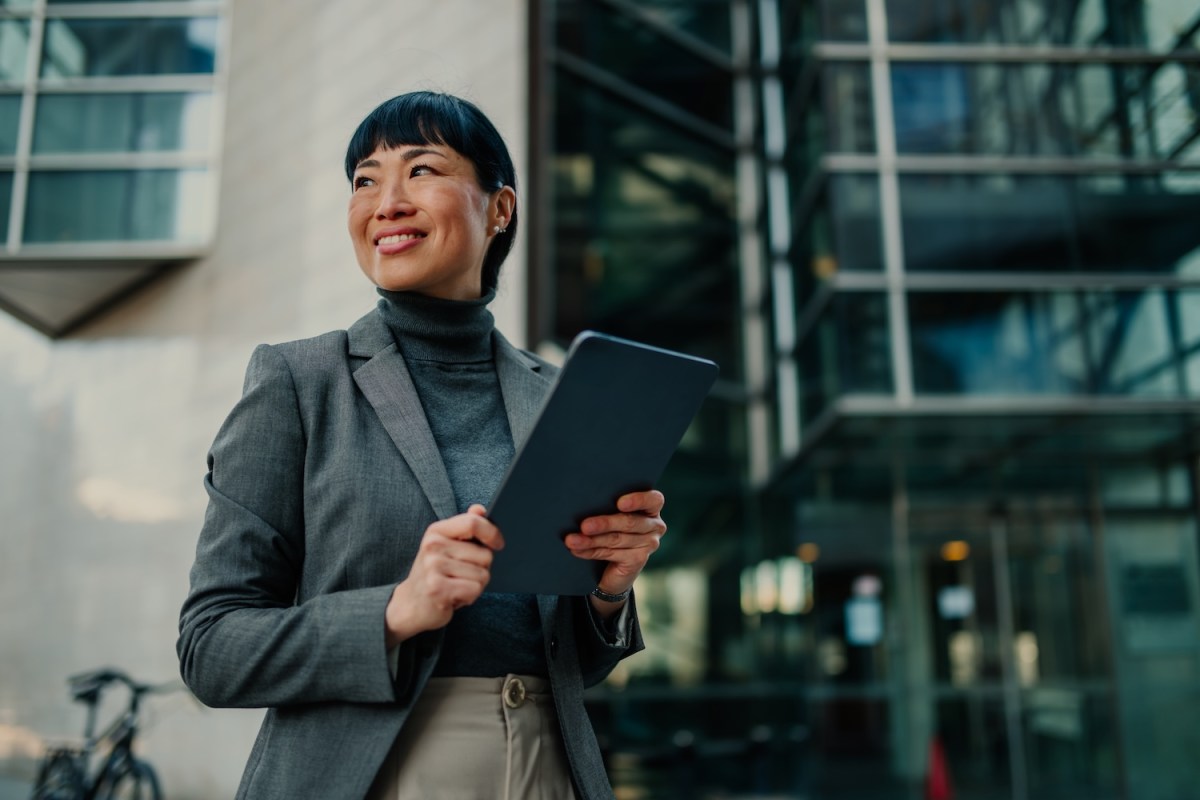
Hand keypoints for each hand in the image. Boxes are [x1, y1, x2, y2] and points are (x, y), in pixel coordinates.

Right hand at [385, 505, 502, 646]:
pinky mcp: (438, 589)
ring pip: (482, 574)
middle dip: (481, 569)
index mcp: (436, 532)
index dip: (492, 533)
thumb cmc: (434, 574)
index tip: (498, 544)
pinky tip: (455, 597)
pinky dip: (470, 597)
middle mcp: (433, 546)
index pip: (473, 522)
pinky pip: (474, 589)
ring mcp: (434, 567)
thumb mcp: (445, 546)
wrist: (410, 605)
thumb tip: (480, 509)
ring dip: (475, 585)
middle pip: (485, 554)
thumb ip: (464, 528)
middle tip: (461, 576)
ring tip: (456, 586)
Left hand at [564, 490, 665, 605]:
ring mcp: (649, 544)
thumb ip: (607, 505)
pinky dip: (591, 551)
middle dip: (604, 523)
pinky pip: (611, 553)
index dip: (638, 500)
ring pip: (617, 539)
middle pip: (630, 522)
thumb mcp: (612, 513)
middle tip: (584, 525)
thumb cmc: (611, 527)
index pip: (654, 500)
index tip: (619, 503)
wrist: (613, 565)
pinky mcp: (639, 560)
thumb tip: (581, 501)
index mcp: (651, 507)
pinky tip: (577, 550)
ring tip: (572, 540)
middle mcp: (655, 525)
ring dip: (591, 540)